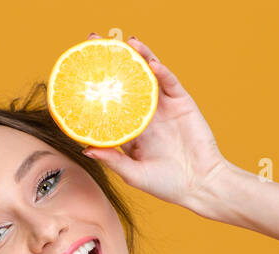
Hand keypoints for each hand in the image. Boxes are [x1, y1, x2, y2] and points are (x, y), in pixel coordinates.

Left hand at [79, 33, 231, 217]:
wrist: (199, 185)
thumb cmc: (166, 184)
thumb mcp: (133, 173)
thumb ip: (112, 160)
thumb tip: (85, 149)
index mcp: (131, 130)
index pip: (110, 104)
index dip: (96, 88)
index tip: (79, 75)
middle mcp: (145, 114)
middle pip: (126, 83)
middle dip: (113, 63)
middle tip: (96, 42)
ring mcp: (164, 107)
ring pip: (148, 77)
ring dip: (139, 58)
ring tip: (127, 43)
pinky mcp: (182, 104)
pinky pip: (170, 84)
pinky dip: (162, 72)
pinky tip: (152, 64)